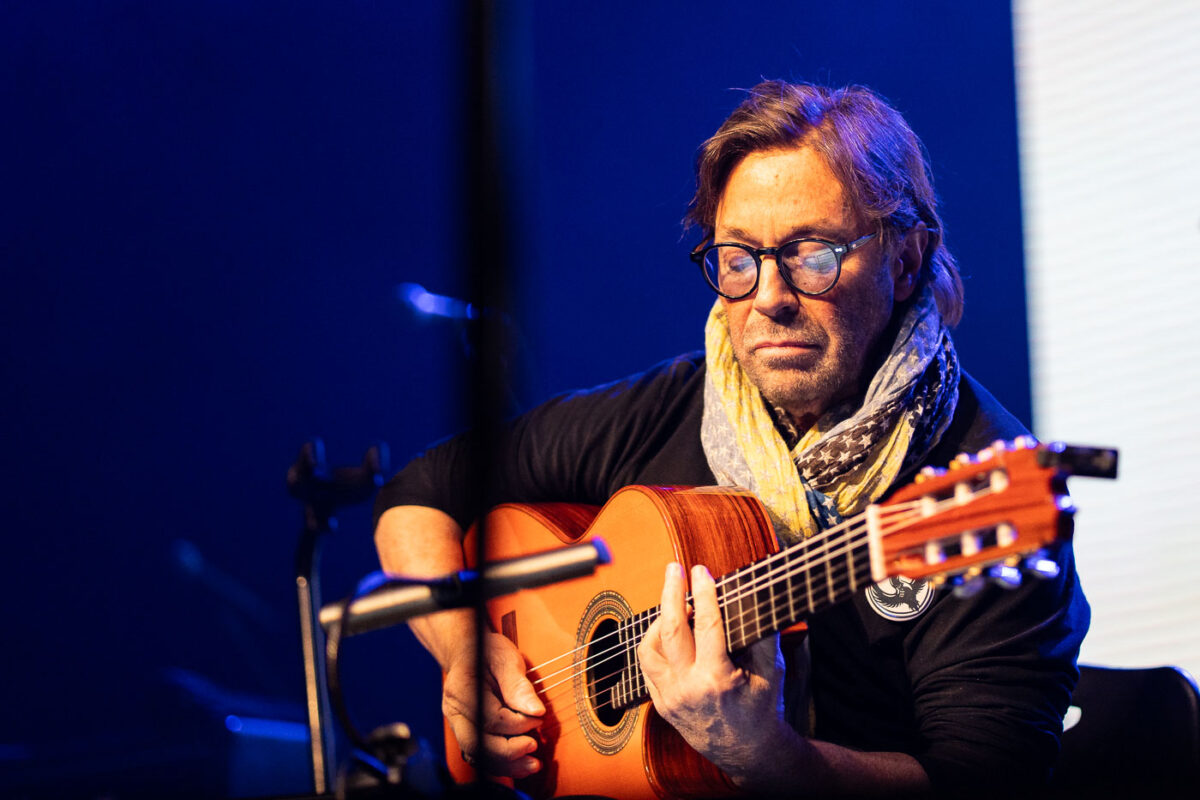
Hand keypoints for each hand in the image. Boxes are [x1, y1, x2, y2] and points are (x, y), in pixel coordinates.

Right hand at [442, 630, 544, 778]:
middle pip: (478, 745)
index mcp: (463, 691)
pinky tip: (519, 763)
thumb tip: (537, 711)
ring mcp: (457, 724)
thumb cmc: (488, 651)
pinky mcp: (466, 732)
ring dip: (506, 765)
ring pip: (477, 756)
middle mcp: (455, 712)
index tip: (539, 718)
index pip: (490, 719)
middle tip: (534, 747)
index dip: (518, 724)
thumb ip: (519, 686)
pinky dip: (500, 764)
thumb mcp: (506, 659)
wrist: (469, 650)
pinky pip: (480, 756)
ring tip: (532, 764)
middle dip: (509, 753)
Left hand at [638, 562, 788, 784]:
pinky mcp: (661, 705)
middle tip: (674, 569)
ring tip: (671, 603)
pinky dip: (653, 644)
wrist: (748, 752)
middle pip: (671, 631)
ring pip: (648, 649)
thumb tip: (753, 595)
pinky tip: (665, 631)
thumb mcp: (771, 671)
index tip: (702, 571)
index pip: (707, 625)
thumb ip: (762, 634)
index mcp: (718, 679)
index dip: (704, 593)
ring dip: (657, 621)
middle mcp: (688, 689)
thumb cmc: (762, 708)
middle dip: (670, 593)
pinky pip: (646, 667)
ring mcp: (670, 698)